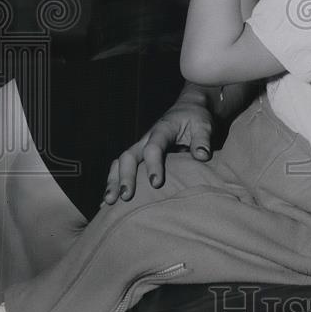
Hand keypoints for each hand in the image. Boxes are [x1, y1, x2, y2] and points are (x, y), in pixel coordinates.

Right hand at [104, 88, 213, 203]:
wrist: (188, 109)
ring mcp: (140, 148)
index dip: (153, 165)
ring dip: (113, 181)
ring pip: (120, 163)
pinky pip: (120, 169)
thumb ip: (202, 140)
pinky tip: (107, 202)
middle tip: (126, 196)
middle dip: (126, 176)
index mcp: (162, 131)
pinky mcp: (139, 156)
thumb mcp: (203, 125)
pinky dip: (113, 183)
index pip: (154, 147)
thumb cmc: (196, 118)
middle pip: (129, 156)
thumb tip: (202, 156)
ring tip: (109, 201)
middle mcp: (146, 139)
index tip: (156, 184)